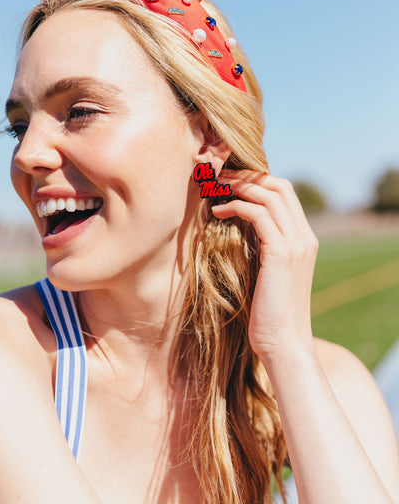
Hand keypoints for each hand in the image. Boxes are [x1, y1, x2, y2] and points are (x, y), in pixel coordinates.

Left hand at [212, 170, 318, 362]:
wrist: (284, 342)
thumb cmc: (270, 313)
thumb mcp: (268, 274)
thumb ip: (262, 249)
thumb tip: (239, 230)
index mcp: (304, 239)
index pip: (284, 193)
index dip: (257, 181)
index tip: (230, 183)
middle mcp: (305, 237)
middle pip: (279, 185)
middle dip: (247, 176)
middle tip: (219, 179)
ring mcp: (296, 243)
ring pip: (269, 193)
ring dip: (238, 186)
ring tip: (214, 190)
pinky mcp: (282, 253)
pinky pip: (258, 214)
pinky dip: (236, 206)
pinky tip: (217, 212)